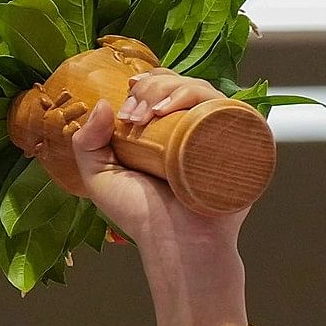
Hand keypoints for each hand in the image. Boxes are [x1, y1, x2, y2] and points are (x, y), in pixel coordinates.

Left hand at [59, 70, 250, 325]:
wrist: (177, 243)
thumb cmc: (143, 217)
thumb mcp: (100, 177)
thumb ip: (87, 143)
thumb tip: (103, 103)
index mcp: (165, 130)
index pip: (160, 88)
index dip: (142, 87)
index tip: (124, 111)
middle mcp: (192, 127)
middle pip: (179, 82)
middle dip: (151, 88)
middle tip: (134, 116)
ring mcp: (217, 132)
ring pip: (201, 88)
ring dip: (173, 89)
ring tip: (152, 112)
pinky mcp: (239, 139)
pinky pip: (227, 106)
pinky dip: (201, 98)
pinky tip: (176, 109)